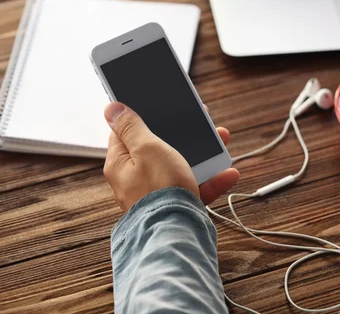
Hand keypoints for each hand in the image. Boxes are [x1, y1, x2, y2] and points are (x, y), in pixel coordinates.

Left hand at [103, 102, 239, 210]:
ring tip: (221, 140)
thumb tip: (111, 108)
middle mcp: (136, 179)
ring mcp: (157, 193)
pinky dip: (212, 180)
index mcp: (121, 163)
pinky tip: (228, 173)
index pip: (125, 132)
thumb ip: (131, 126)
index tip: (160, 106)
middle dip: (182, 134)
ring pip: (181, 166)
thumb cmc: (159, 190)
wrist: (177, 234)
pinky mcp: (176, 206)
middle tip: (200, 121)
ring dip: (204, 154)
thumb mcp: (147, 148)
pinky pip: (195, 187)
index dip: (143, 117)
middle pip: (158, 148)